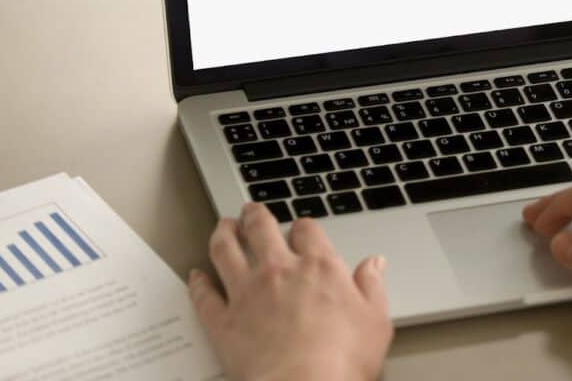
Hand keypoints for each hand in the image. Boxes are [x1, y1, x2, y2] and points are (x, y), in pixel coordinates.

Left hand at [188, 203, 393, 380]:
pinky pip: (204, 296)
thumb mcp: (376, 320)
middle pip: (261, 228)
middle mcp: (280, 271)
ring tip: (222, 226)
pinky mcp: (223, 322)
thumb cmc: (343, 360)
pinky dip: (197, 283)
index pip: (307, 230)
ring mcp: (247, 294)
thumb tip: (375, 264)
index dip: (302, 226)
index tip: (301, 229)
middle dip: (255, 216)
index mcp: (319, 267)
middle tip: (250, 211)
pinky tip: (195, 276)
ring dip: (222, 234)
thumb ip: (372, 286)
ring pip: (226, 251)